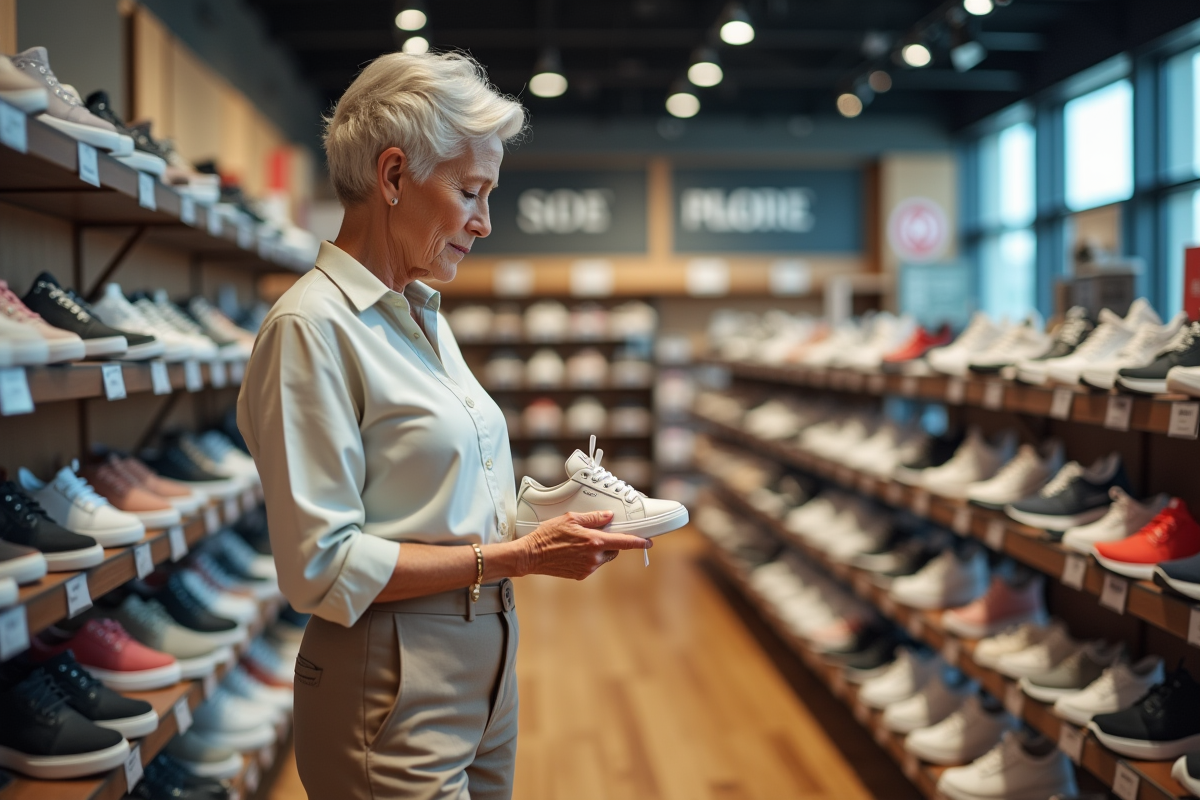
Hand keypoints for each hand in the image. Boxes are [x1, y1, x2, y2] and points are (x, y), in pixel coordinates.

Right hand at [519, 511, 651, 579]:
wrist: (532, 555)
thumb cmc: (548, 535)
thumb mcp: (571, 519)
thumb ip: (593, 518)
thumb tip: (609, 516)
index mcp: (594, 542)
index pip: (624, 542)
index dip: (639, 542)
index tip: (648, 542)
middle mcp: (594, 557)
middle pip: (614, 550)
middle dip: (611, 542)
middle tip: (597, 534)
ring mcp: (588, 568)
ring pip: (603, 558)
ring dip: (599, 551)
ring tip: (580, 543)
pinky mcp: (581, 575)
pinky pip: (593, 565)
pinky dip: (589, 558)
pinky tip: (574, 552)